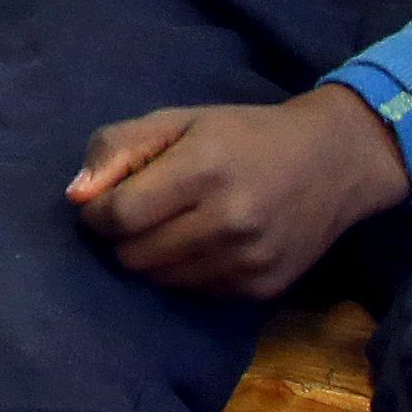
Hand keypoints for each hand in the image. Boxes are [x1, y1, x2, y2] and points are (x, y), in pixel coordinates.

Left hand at [67, 88, 409, 295]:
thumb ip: (119, 149)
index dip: (95, 213)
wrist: (335, 162)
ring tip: (172, 224)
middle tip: (138, 213)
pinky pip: (195, 291)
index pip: (119, 216)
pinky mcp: (262, 287)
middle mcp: (228, 222)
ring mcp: (248, 260)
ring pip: (160, 279)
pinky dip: (186, 270)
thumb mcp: (179, 120)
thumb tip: (76, 196)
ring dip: (151, 256)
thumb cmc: (244, 135)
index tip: (100, 203)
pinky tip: (205, 241)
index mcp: (202, 171)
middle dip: (121, 237)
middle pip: (133, 255)